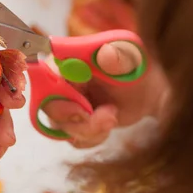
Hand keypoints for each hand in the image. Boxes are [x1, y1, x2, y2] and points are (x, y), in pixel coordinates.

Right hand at [43, 41, 166, 148]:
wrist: (147, 92)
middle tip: (108, 117)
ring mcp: (63, 103)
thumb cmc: (136, 67)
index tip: (82, 109)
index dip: (56, 95)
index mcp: (66, 58)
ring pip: (60, 127)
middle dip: (77, 119)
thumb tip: (106, 54)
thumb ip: (120, 57)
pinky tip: (108, 125)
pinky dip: (92, 138)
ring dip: (89, 130)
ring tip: (113, 116)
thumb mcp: (133, 59)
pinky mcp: (70, 122)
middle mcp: (58, 81)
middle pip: (49, 106)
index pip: (45, 75)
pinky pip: (72, 138)